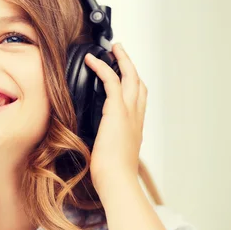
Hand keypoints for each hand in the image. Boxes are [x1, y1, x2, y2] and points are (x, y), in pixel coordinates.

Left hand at [84, 43, 146, 199]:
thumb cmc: (112, 175)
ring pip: (130, 77)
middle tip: (121, 52)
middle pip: (139, 83)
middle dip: (131, 65)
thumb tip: (94, 141)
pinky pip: (111, 80)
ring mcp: (129, 112)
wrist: (117, 180)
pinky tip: (91, 60)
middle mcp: (136, 117)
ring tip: (113, 49)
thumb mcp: (110, 154)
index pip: (139, 99)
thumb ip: (106, 143)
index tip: (126, 74)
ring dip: (122, 60)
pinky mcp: (117, 110)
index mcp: (135, 127)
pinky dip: (102, 67)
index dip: (134, 84)